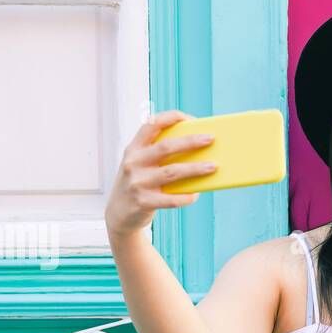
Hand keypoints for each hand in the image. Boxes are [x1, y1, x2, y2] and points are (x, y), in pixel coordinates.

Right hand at [105, 109, 216, 237]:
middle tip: (210, 139)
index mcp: (134, 149)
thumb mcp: (141, 165)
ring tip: (213, 167)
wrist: (119, 214)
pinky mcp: (143, 202)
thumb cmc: (139, 184)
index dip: (170, 118)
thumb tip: (197, 150)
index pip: (150, 125)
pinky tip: (196, 194)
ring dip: (195, 169)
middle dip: (190, 141)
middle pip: (165, 147)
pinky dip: (186, 197)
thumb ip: (159, 155)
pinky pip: (170, 199)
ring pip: (171, 172)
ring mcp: (137, 183)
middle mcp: (133, 163)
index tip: (190, 118)